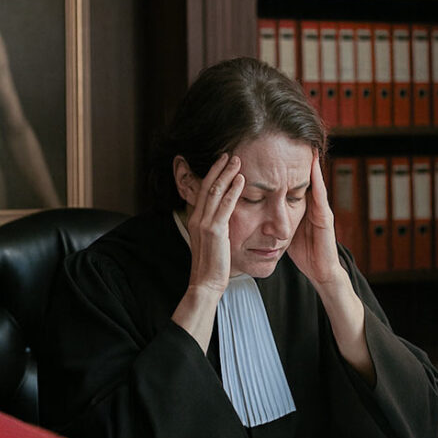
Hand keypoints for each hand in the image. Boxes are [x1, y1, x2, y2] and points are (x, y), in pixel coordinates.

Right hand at [185, 154, 243, 295]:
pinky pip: (225, 205)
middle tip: (230, 154)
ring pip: (215, 191)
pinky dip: (233, 190)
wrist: (205, 283)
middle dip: (219, 168)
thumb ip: (215, 228)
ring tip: (237, 161)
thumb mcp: (211, 242)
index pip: (203, 191)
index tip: (222, 163)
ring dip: (227, 174)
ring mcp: (205, 224)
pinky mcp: (215, 231)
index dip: (212, 175)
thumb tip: (224, 220)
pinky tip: (241, 180)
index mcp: (196, 220)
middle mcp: (197, 218)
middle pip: (208, 186)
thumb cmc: (212, 266)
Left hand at [287, 151, 342, 287]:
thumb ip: (277, 218)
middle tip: (295, 139)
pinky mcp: (326, 218)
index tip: (277, 150)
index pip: (293, 183)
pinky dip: (318, 182)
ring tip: (307, 147)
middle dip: (300, 161)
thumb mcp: (286, 230)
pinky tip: (313, 170)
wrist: (321, 272)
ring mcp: (321, 210)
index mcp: (302, 208)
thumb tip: (258, 208)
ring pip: (315, 183)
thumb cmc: (304, 253)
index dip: (287, 169)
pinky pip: (321, 197)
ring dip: (312, 166)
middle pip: (305, 179)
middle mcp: (313, 205)